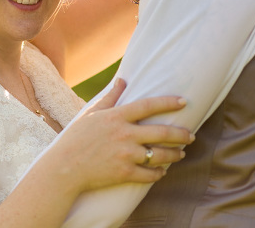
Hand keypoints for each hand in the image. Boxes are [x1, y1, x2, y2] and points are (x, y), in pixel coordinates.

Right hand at [51, 78, 192, 193]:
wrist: (64, 168)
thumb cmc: (76, 138)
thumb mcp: (91, 113)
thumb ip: (110, 97)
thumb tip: (122, 80)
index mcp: (116, 117)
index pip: (148, 105)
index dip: (168, 102)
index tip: (183, 101)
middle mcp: (124, 134)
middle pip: (161, 132)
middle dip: (181, 134)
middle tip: (191, 136)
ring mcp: (125, 155)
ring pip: (159, 155)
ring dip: (174, 155)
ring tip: (181, 154)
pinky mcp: (123, 173)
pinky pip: (149, 174)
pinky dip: (158, 173)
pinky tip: (162, 171)